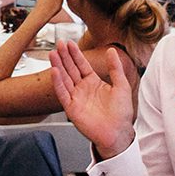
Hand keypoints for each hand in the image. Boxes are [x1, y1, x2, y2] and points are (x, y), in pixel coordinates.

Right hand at [51, 40, 136, 157]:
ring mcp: (76, 98)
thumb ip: (115, 68)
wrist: (118, 132)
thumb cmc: (121, 112)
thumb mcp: (121, 85)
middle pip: (71, 69)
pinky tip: (55, 71)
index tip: (69, 43)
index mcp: (93, 82)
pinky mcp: (71, 108)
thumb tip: (111, 51)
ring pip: (64, 79)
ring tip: (53, 54)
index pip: (81, 64)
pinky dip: (58, 83)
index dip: (75, 54)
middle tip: (59, 43)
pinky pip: (63, 93)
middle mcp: (82, 89)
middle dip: (64, 56)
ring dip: (58, 66)